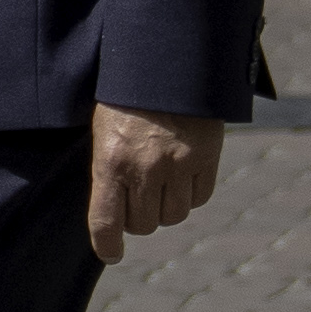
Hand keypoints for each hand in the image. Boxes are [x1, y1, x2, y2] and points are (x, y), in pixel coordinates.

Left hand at [87, 105, 224, 262]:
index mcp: (111, 161)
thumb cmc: (127, 94)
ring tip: (161, 182)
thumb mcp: (104, 128)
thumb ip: (108, 169)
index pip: (106, 222)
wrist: (167, 59)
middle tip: (138, 197)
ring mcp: (178, 164)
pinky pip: (200, 197)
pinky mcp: (206, 157)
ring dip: (167, 206)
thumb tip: (112, 213)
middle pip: (144, 224)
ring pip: (174, 215)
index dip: (106, 245)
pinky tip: (183, 175)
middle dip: (139, 217)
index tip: (111, 253)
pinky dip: (191, 193)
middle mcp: (145, 168)